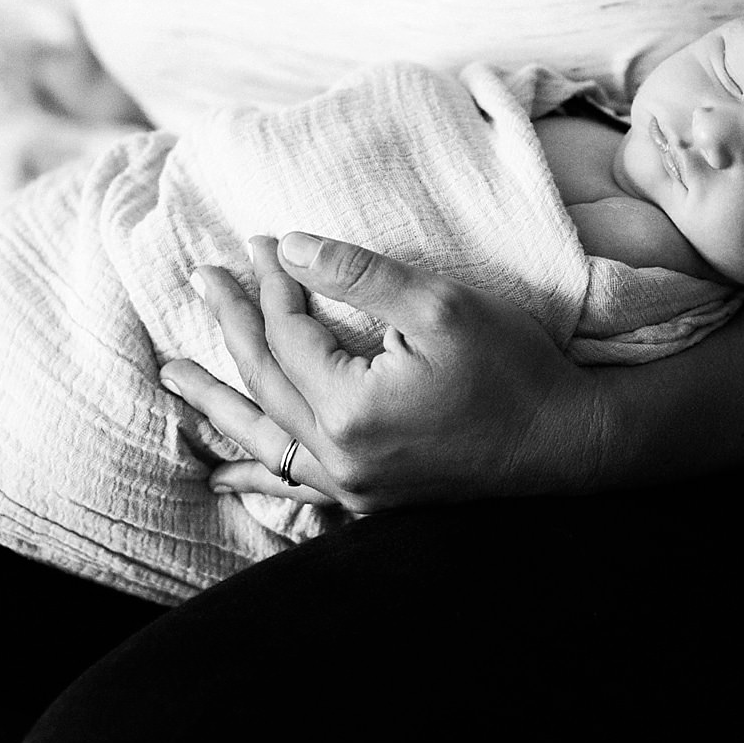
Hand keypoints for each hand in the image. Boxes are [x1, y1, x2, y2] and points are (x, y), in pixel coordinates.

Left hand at [159, 234, 602, 512]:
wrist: (572, 445)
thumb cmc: (515, 369)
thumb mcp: (439, 304)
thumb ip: (359, 274)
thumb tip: (289, 247)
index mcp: (351, 410)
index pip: (289, 336)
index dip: (273, 285)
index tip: (261, 242)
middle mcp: (341, 459)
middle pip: (266, 382)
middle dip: (231, 326)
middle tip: (201, 279)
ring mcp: (354, 488)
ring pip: (266, 439)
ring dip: (219, 402)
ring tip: (172, 378)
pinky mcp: (372, 500)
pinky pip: (295, 484)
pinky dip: (256, 468)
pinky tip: (228, 465)